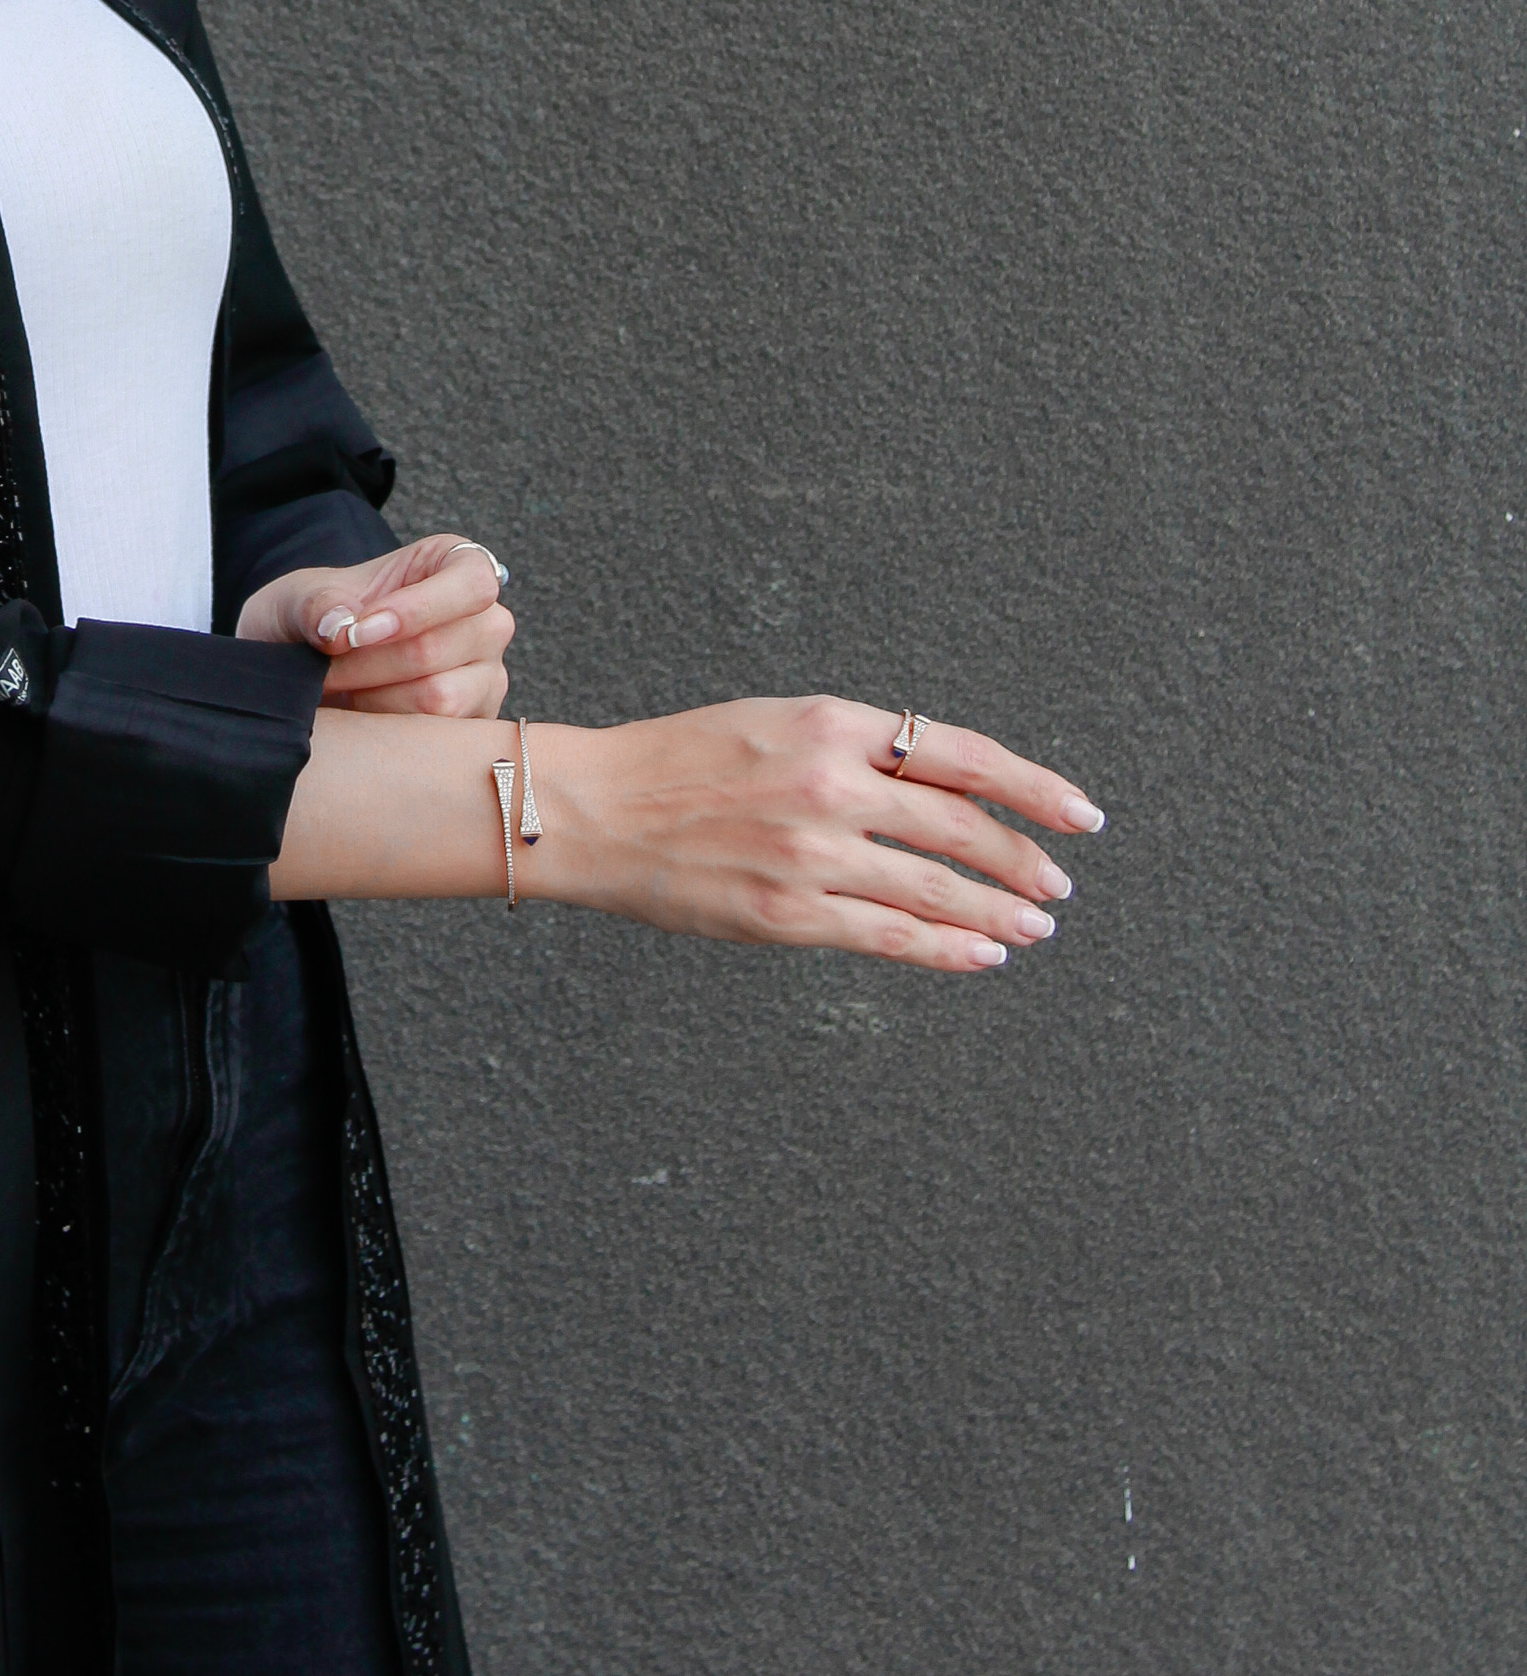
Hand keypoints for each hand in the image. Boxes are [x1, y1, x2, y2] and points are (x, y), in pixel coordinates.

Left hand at [237, 534, 514, 718]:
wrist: (307, 667)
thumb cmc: (318, 617)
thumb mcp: (301, 598)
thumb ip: (316, 604)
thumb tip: (339, 628)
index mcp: (456, 565)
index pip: (471, 583)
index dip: (416, 609)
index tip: (358, 632)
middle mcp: (485, 621)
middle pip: (440, 648)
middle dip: (370, 663)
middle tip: (325, 667)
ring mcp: (485, 676)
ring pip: (438, 696)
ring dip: (373, 698)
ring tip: (340, 688)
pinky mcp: (473, 723)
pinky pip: (434, 734)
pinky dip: (386, 729)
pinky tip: (359, 712)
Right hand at [551, 696, 1102, 971]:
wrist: (596, 807)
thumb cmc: (683, 761)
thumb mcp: (776, 722)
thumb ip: (855, 745)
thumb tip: (942, 781)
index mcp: (829, 722)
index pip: (961, 752)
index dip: (1031, 786)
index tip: (1079, 813)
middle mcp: (828, 783)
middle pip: (959, 823)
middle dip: (1022, 858)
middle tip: (1058, 882)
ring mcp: (810, 853)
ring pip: (934, 888)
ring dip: (998, 910)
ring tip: (1035, 925)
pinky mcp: (787, 914)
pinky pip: (889, 937)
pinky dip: (947, 949)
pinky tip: (984, 953)